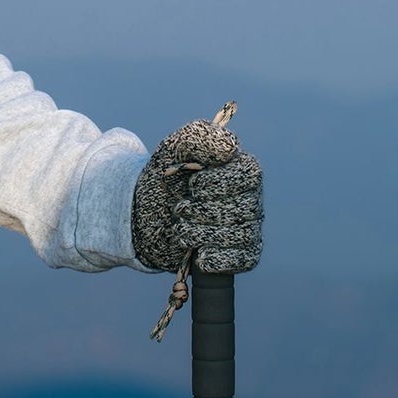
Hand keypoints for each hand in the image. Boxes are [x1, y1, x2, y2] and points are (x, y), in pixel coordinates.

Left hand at [131, 117, 262, 273]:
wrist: (146, 215)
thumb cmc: (165, 177)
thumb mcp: (173, 149)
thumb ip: (199, 138)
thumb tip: (231, 147)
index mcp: (240, 168)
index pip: (248, 175)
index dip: (218, 182)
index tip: (192, 183)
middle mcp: (251, 197)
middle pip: (244, 208)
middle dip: (204, 210)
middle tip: (180, 208)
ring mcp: (249, 227)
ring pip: (242, 234)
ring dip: (203, 233)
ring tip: (182, 228)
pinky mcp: (241, 253)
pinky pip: (246, 259)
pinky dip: (220, 258)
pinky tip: (200, 255)